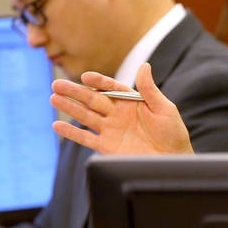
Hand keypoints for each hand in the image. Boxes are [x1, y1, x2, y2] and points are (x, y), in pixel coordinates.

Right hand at [50, 63, 193, 154]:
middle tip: (57, 84)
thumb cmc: (173, 134)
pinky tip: (58, 126)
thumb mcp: (165, 109)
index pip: (110, 88)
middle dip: (75, 92)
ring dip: (69, 108)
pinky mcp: (107, 147)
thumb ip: (150, 90)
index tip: (86, 77)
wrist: (173, 161)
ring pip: (86, 116)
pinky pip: (86, 138)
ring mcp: (111, 130)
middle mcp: (118, 114)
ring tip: (53, 98)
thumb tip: (144, 66)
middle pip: (92, 99)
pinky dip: (72, 133)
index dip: (98, 81)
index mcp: (131, 101)